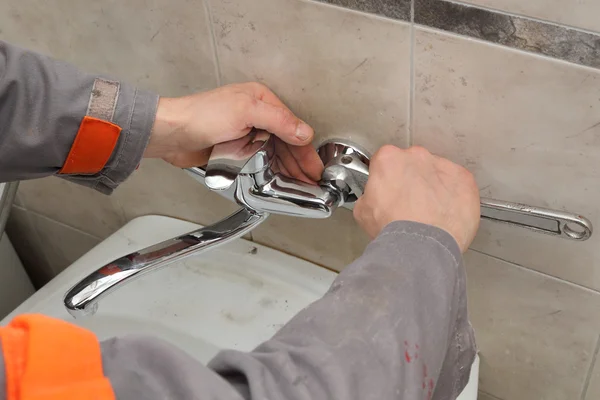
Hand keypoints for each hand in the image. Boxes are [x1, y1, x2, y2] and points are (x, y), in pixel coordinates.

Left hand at [144, 82, 323, 181]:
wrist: (170, 133)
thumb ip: (278, 121)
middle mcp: (255, 116)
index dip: (305, 149)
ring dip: (287, 169)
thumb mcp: (245, 111)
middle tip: (311, 181)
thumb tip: (303, 132)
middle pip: (284, 142)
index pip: (292, 127)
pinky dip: (271, 171)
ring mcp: (244, 133)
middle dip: (299, 162)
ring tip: (299, 186)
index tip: (314, 167)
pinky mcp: (234, 149)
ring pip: (273, 153)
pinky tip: (278, 181)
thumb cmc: (199, 115)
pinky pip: (259, 162)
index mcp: (260, 101)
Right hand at [353, 145, 479, 251]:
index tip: (388, 192)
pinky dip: (453, 197)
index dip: (386, 179)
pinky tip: (445, 214)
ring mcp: (443, 166)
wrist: (421, 246)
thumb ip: (369, 195)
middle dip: (411, 181)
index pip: (386, 162)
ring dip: (433, 188)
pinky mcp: (464, 179)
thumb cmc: (393, 229)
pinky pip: (458, 184)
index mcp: (389, 159)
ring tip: (429, 214)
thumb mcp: (362, 211)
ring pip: (436, 174)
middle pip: (413, 165)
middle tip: (409, 206)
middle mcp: (417, 156)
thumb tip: (374, 199)